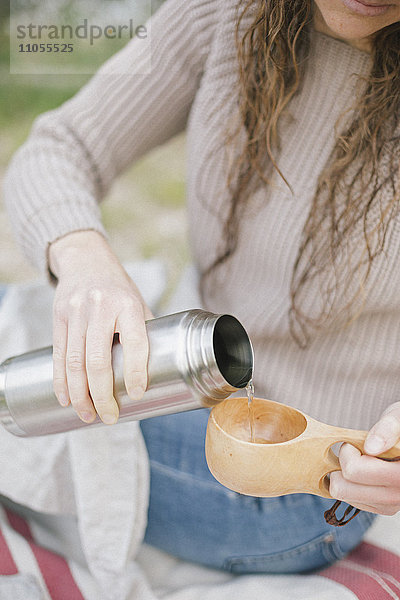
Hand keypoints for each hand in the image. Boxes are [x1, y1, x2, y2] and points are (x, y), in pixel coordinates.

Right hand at [49, 231, 153, 424]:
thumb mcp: (138, 302)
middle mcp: (101, 307)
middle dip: (102, 395)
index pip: (134, 343)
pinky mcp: (59, 317)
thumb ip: (145, 332)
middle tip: (109, 417)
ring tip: (88, 416)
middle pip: (98, 360)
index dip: (136, 372)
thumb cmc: (119, 288)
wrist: (86, 260)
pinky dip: (61, 381)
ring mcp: (76, 312)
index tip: (136, 395)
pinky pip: (59, 355)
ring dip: (80, 395)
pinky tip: (67, 399)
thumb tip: (161, 369)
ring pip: (75, 362)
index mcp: (128, 304)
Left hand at [329, 402, 399, 514]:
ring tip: (361, 460)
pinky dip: (350, 484)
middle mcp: (398, 494)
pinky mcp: (384, 508)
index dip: (349, 450)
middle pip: (344, 487)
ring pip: (344, 496)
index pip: (354, 470)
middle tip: (356, 450)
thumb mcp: (397, 418)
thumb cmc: (399, 427)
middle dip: (342, 464)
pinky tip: (362, 471)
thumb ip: (387, 429)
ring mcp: (391, 504)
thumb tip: (372, 447)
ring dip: (344, 475)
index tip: (362, 442)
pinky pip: (351, 501)